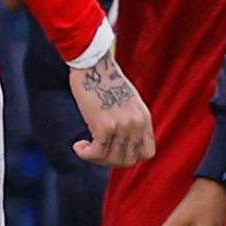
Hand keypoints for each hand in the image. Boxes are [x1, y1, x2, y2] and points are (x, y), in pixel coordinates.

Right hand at [69, 52, 156, 166]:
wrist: (94, 64)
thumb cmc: (105, 81)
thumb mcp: (127, 102)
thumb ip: (129, 121)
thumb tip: (119, 144)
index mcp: (144, 118)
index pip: (147, 153)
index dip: (129, 158)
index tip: (113, 152)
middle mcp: (136, 124)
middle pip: (127, 160)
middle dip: (108, 161)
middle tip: (94, 151)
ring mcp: (122, 125)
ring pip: (110, 159)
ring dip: (94, 158)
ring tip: (84, 147)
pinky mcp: (105, 125)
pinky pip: (96, 152)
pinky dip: (85, 153)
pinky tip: (77, 145)